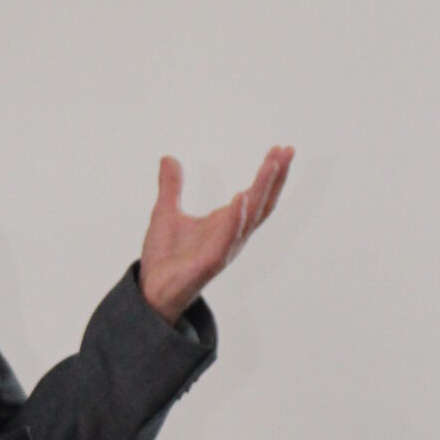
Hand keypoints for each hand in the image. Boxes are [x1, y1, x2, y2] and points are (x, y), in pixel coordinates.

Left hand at [139, 146, 293, 325]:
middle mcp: (233, 235)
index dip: (270, 174)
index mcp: (227, 224)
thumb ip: (171, 186)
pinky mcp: (211, 261)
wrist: (151, 290)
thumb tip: (169, 158)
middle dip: (276, 177)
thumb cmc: (166, 257)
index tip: (280, 149)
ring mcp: (225, 248)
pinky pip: (227, 238)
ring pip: (250, 216)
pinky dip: (235, 218)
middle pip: (263, 203)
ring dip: (262, 189)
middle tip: (287, 151)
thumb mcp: (166, 211)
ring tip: (271, 164)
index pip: (255, 195)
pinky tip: (241, 198)